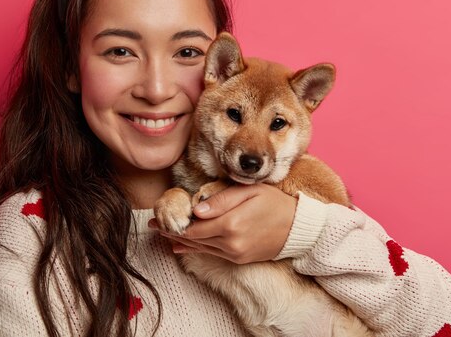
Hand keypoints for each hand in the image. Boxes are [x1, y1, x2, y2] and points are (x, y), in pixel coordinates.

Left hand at [149, 183, 297, 263]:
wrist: (298, 228)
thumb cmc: (274, 203)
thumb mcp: (248, 192)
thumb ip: (221, 199)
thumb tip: (196, 208)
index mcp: (230, 224)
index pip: (193, 226)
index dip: (173, 222)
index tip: (157, 216)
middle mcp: (230, 243)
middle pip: (193, 238)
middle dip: (172, 231)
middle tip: (152, 224)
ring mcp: (234, 254)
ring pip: (200, 248)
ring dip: (180, 240)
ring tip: (161, 233)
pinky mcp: (239, 259)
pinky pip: (211, 254)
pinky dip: (194, 249)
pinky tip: (180, 246)